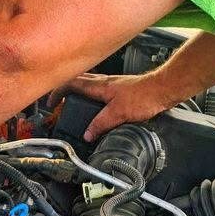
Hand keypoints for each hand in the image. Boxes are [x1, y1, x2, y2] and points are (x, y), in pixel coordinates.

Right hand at [63, 71, 178, 141]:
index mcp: (100, 86)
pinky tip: (97, 106)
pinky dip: (92, 96)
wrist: (163, 90)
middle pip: (78, 81)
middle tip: (59, 101)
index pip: (72, 84)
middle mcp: (104, 82)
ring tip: (74, 103)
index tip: (51, 102)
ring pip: (89, 84)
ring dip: (78, 91)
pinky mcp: (121, 89)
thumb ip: (101, 124)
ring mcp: (113, 85)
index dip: (58, 91)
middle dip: (65, 89)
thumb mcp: (118, 114)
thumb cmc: (144, 96)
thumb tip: (87, 133)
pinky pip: (100, 90)